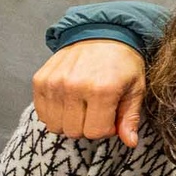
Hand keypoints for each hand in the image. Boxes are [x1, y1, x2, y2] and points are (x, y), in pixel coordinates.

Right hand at [32, 39, 146, 147]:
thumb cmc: (122, 63)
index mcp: (102, 90)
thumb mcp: (135, 88)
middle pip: (74, 131)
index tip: (111, 116)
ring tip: (82, 106)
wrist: (100, 33)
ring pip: (56, 126)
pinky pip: (42, 114)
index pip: (95, 132)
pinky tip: (68, 102)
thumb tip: (130, 142)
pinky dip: (55, 113)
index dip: (105, 129)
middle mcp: (74, 87)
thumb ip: (130, 117)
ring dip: (70, 121)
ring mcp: (54, 84)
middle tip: (97, 111)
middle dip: (88, 127)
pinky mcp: (40, 80)